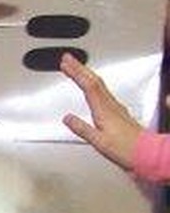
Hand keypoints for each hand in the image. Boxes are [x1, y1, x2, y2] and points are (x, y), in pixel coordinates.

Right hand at [59, 51, 142, 168]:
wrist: (146, 152)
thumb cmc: (126, 149)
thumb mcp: (99, 142)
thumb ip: (82, 128)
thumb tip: (67, 118)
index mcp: (104, 110)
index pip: (88, 86)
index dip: (77, 73)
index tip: (66, 63)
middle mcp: (111, 105)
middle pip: (94, 81)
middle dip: (80, 68)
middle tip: (68, 59)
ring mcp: (116, 107)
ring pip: (99, 85)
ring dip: (86, 74)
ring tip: (76, 69)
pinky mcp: (118, 112)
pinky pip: (103, 92)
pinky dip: (93, 85)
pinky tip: (91, 88)